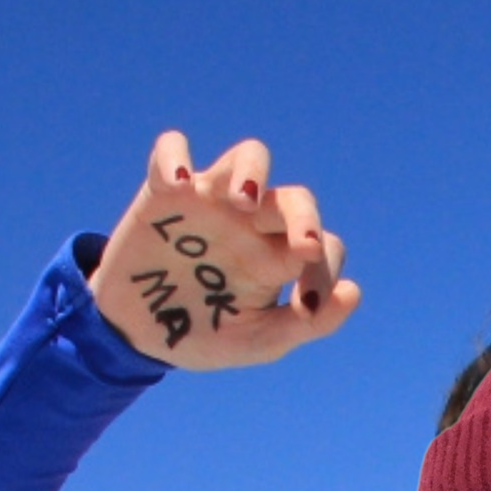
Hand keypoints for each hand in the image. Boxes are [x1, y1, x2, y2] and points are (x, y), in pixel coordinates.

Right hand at [88, 132, 358, 370]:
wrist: (136, 334)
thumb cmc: (203, 330)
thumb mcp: (256, 341)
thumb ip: (306, 324)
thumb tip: (353, 292)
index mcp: (279, 257)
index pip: (322, 245)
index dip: (324, 269)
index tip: (305, 304)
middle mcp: (253, 222)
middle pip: (295, 198)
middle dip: (305, 218)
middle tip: (304, 247)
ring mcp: (212, 201)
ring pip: (250, 155)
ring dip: (253, 171)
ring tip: (244, 202)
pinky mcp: (164, 191)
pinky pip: (171, 149)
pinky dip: (174, 156)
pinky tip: (176, 186)